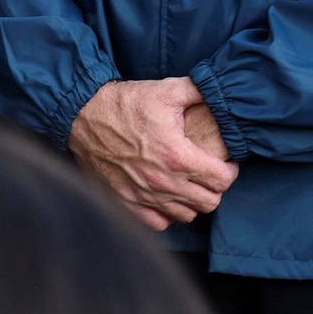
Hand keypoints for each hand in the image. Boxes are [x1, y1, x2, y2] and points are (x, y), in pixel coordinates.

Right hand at [67, 78, 238, 231]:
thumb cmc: (124, 102)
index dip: (230, 171)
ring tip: (186, 184)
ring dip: (191, 202)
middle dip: (214, 188)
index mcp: (178, 156)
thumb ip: (197, 91)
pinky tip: (164, 196)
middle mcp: (163, 182)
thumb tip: (219, 90)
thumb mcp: (164, 90)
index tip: (225, 163)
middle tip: (206, 173)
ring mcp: (144, 195)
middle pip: (209, 203)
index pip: (223, 181)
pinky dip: (166, 214)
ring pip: (186, 216)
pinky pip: (159, 223)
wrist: (82, 114)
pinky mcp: (126, 202)